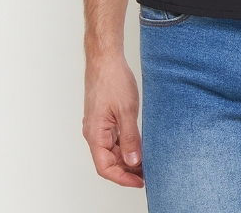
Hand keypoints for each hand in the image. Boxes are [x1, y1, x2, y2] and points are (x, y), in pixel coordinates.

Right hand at [82, 53, 143, 187]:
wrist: (105, 59)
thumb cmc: (112, 79)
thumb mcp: (126, 110)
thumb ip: (130, 137)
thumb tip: (133, 160)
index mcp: (95, 134)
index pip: (105, 168)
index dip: (122, 178)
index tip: (139, 182)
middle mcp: (93, 132)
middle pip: (108, 161)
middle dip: (127, 169)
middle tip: (147, 172)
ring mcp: (98, 125)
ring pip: (111, 150)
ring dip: (127, 157)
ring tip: (146, 159)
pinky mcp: (103, 117)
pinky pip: (113, 138)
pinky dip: (125, 144)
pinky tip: (138, 143)